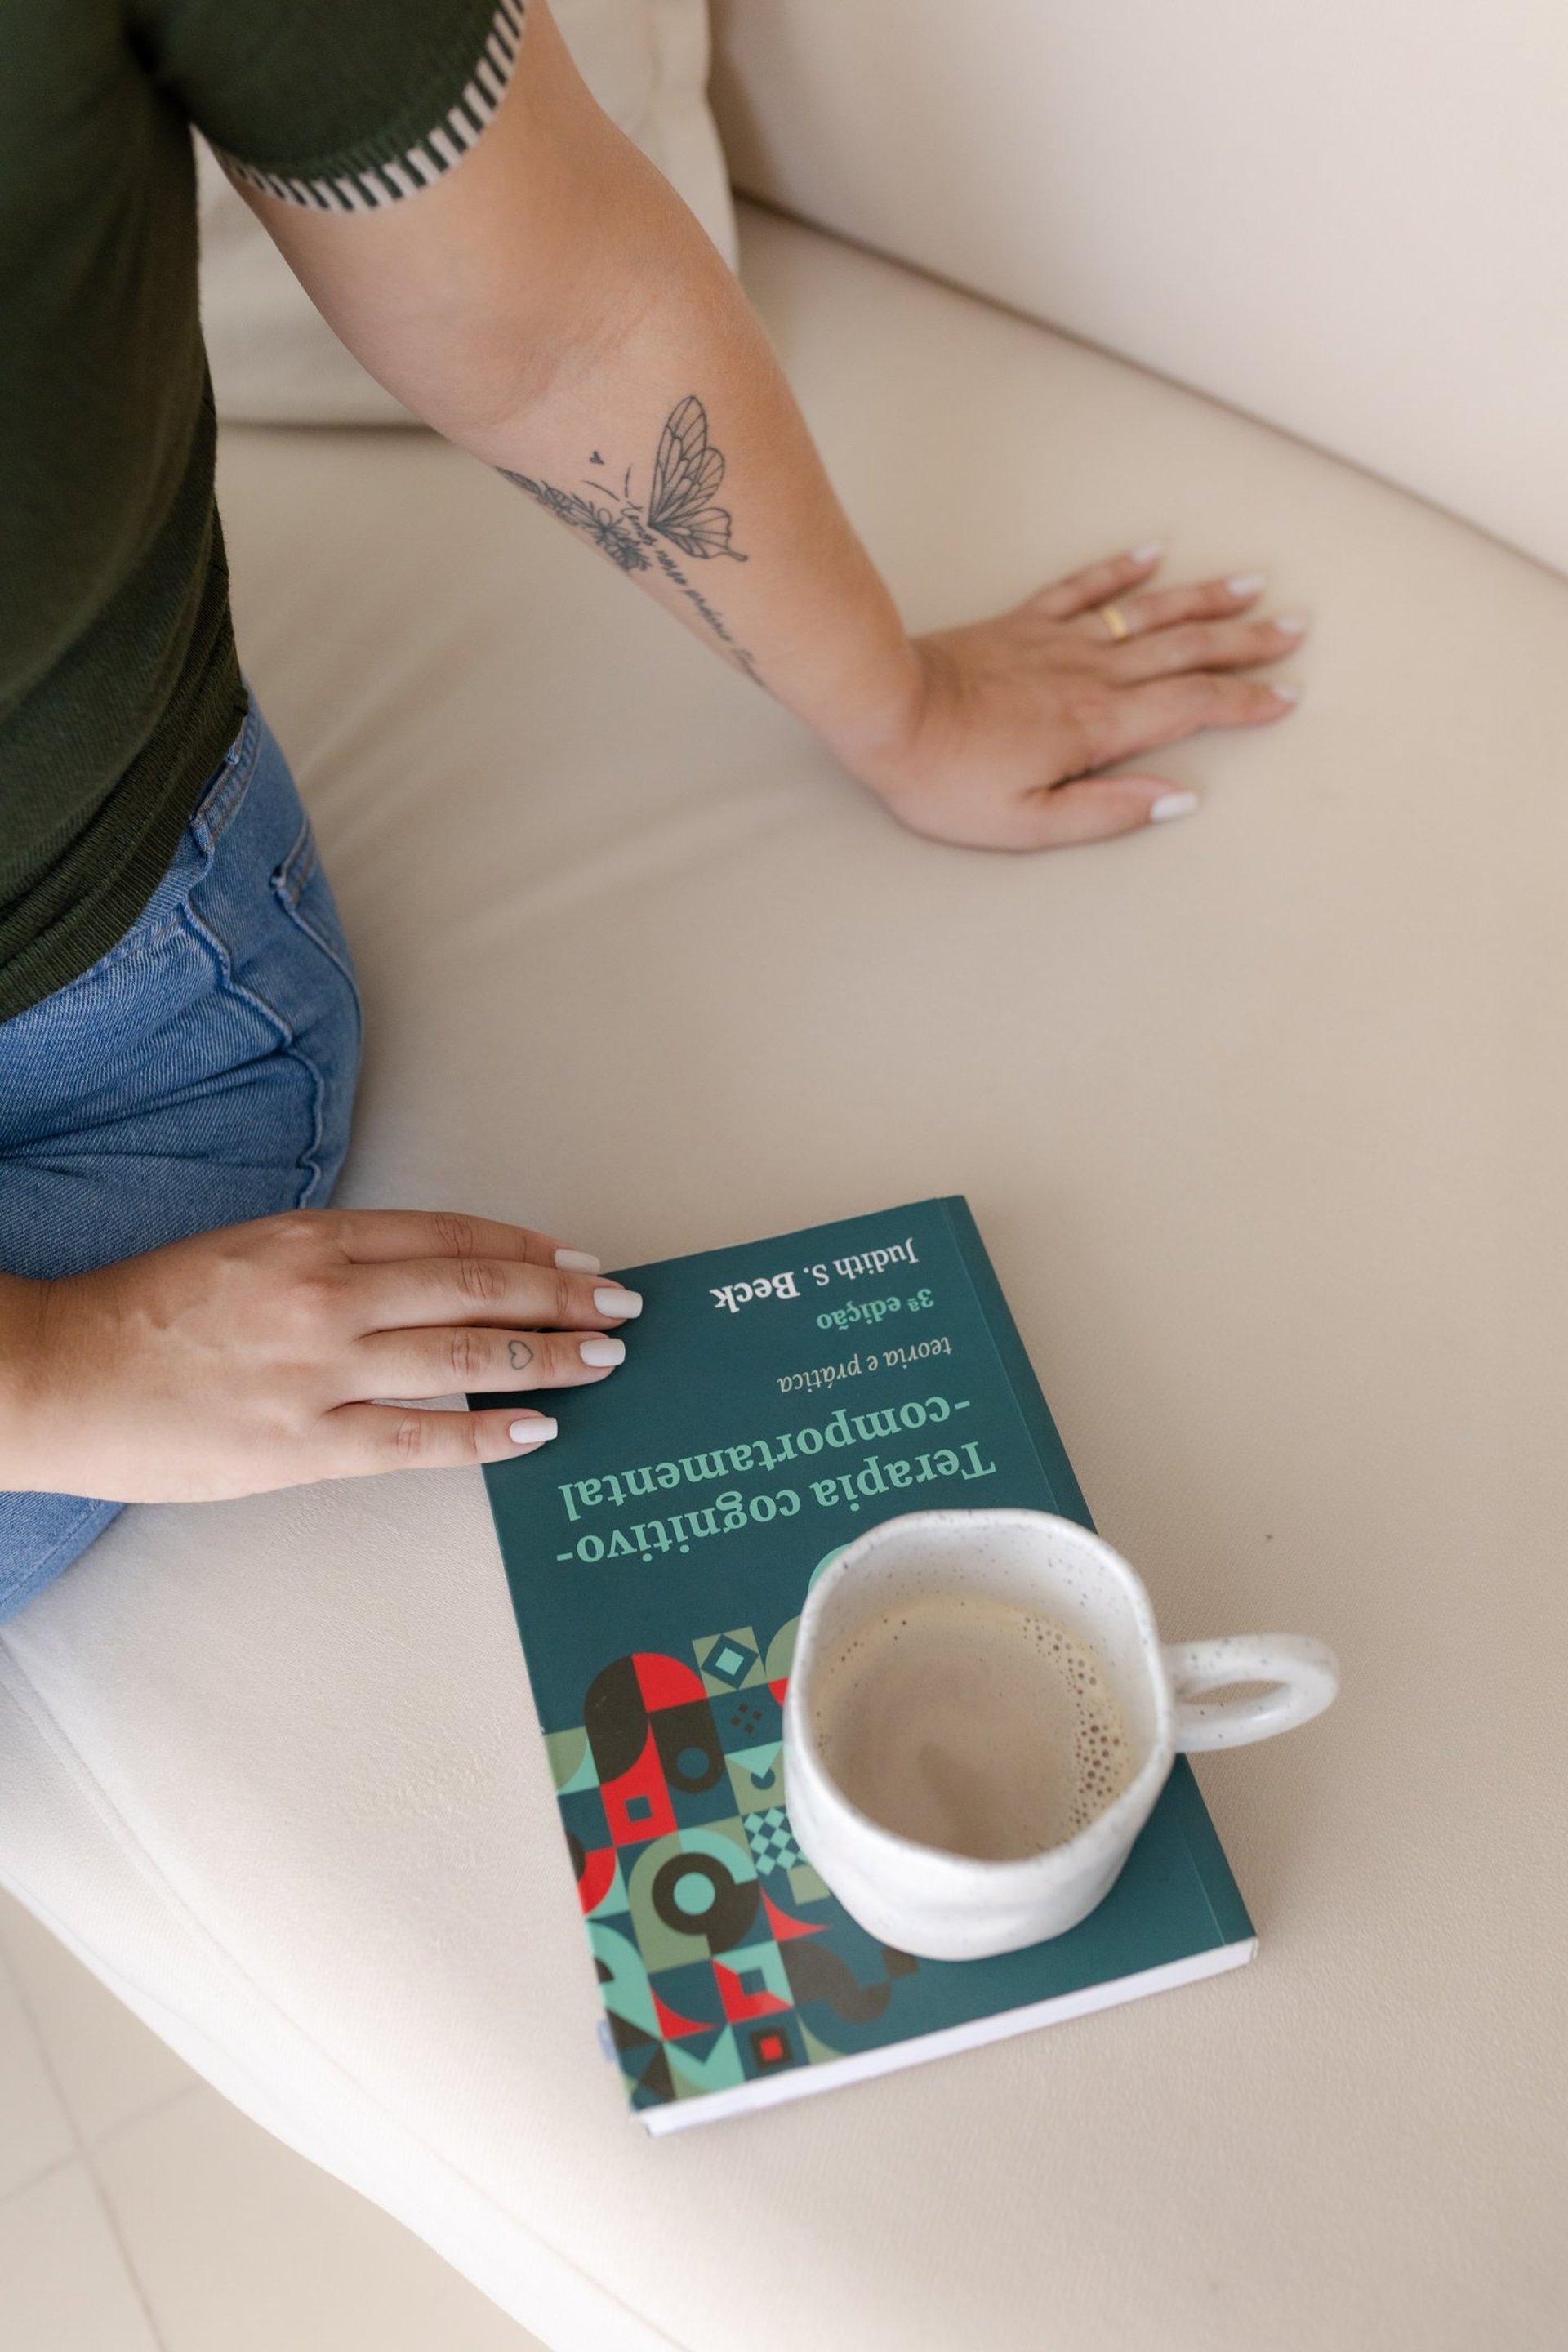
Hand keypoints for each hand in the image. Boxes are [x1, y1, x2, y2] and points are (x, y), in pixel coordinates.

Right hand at [2, 1210, 638, 1503]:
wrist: (56, 1374)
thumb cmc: (146, 1313)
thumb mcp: (248, 1251)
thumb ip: (334, 1261)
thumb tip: (424, 1280)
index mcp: (314, 1238)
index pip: (451, 1236)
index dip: (525, 1249)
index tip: (576, 1260)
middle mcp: (329, 1294)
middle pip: (476, 1289)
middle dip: (560, 1298)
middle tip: (623, 1304)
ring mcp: (320, 1370)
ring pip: (464, 1359)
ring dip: (548, 1358)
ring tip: (604, 1360)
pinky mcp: (303, 1444)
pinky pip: (419, 1440)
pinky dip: (487, 1434)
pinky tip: (539, 1430)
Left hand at [843, 548, 1305, 849]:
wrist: (886, 712)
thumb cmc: (947, 780)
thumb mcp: (1026, 823)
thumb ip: (1105, 812)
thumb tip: (1176, 799)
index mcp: (1097, 726)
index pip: (1192, 707)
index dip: (1244, 703)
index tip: (1285, 698)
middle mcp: (1089, 675)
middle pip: (1184, 651)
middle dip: (1245, 642)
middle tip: (1295, 628)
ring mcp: (1057, 642)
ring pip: (1146, 613)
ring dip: (1203, 599)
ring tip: (1252, 584)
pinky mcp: (1022, 623)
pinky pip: (1082, 588)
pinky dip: (1119, 571)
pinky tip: (1151, 553)